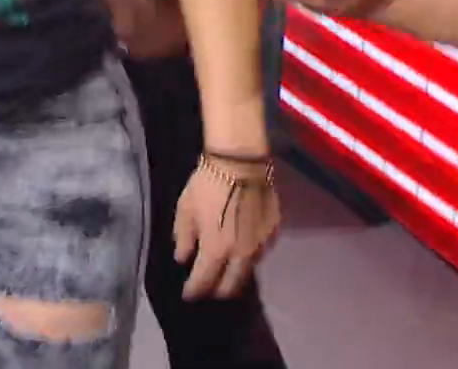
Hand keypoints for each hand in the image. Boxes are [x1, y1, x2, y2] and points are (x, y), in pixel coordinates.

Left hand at [173, 158, 280, 299]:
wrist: (241, 163)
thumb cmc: (207, 184)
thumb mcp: (185, 209)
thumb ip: (183, 238)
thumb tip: (183, 258)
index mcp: (216, 250)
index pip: (204, 282)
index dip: (194, 291)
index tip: (187, 295)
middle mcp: (241, 255)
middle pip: (231, 286)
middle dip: (217, 291)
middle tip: (208, 288)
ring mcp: (261, 245)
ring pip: (248, 271)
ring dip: (235, 275)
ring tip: (225, 271)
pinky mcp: (274, 232)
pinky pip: (261, 252)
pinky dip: (249, 256)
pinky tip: (242, 249)